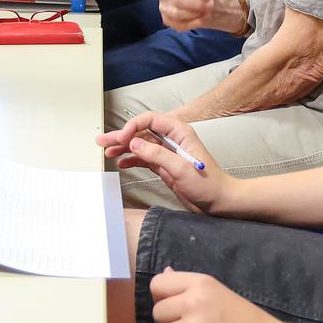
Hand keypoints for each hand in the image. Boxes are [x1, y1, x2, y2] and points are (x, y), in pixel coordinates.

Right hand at [96, 112, 229, 215]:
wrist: (220, 202)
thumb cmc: (208, 184)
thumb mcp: (181, 169)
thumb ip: (157, 155)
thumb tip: (135, 142)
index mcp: (179, 132)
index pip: (151, 120)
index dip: (133, 126)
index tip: (122, 138)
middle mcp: (172, 140)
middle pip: (142, 132)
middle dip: (122, 135)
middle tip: (103, 140)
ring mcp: (168, 153)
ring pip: (140, 145)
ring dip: (124, 148)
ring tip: (107, 151)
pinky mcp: (165, 166)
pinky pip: (144, 158)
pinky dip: (132, 159)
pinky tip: (121, 163)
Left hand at [149, 269, 288, 322]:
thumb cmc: (243, 317)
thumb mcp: (216, 292)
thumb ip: (188, 285)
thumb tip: (165, 272)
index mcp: (200, 282)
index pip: (157, 284)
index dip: (161, 296)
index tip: (173, 303)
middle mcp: (194, 301)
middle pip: (157, 311)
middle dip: (168, 319)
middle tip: (187, 322)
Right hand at [159, 0, 218, 31]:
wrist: (201, 0)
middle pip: (177, 0)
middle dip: (196, 3)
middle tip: (210, 3)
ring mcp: (164, 9)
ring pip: (177, 14)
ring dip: (196, 13)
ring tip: (209, 9)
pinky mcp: (168, 21)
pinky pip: (180, 25)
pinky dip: (195, 22)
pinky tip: (205, 16)